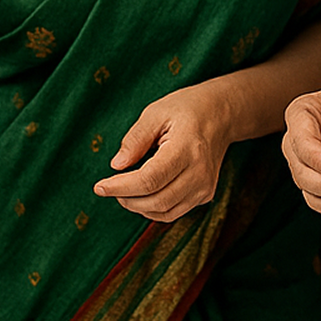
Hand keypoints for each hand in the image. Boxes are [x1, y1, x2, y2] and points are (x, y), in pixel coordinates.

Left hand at [94, 83, 237, 222]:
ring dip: (138, 207)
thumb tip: (116, 166)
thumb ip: (135, 139)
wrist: (221, 115)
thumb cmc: (185, 109)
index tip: (99, 186)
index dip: (121, 187)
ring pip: (165, 211)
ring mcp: (205, 187)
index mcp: (187, 148)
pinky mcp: (205, 194)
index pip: (150, 179)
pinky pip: (174, 211)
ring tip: (123, 191)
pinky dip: (153, 208)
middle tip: (108, 187)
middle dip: (127, 199)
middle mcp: (200, 173)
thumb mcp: (155, 113)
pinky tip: (141, 194)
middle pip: (157, 200)